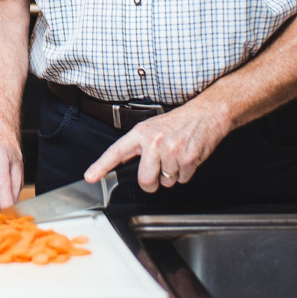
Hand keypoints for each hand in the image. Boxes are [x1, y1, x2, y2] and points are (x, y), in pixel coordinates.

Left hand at [84, 102, 228, 192]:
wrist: (205, 114)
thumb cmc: (178, 122)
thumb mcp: (152, 128)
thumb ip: (138, 146)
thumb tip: (122, 163)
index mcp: (141, 133)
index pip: (116, 151)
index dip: (101, 166)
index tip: (91, 176)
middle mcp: (154, 142)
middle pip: (145, 180)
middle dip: (151, 183)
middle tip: (156, 173)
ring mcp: (172, 152)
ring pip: (165, 182)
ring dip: (171, 175)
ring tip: (176, 156)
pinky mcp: (188, 159)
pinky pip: (182, 180)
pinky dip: (184, 173)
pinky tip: (186, 158)